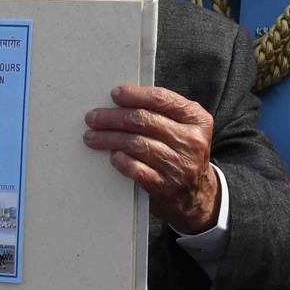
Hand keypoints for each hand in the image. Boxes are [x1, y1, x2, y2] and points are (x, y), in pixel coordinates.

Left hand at [83, 85, 219, 233]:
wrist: (196, 195)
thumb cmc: (181, 153)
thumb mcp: (184, 128)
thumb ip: (162, 112)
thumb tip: (121, 100)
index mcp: (197, 119)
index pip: (161, 99)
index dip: (135, 95)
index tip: (115, 94)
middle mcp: (192, 141)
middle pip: (144, 120)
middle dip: (113, 117)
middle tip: (93, 118)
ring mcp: (180, 165)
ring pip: (137, 144)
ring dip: (109, 138)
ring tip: (92, 137)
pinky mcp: (166, 187)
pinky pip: (137, 169)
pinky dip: (121, 160)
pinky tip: (112, 156)